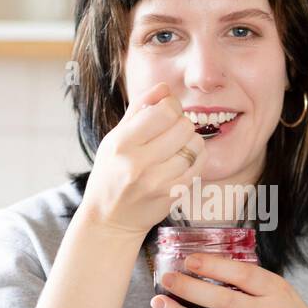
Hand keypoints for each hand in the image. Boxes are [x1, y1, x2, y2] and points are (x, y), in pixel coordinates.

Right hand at [78, 82, 205, 237]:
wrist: (109, 219)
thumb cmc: (111, 174)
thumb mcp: (115, 138)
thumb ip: (139, 110)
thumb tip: (163, 88)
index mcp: (121, 143)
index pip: (165, 110)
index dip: (171, 106)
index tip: (166, 112)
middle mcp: (138, 163)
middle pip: (183, 126)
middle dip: (181, 123)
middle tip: (171, 132)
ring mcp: (157, 181)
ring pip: (195, 145)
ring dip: (190, 142)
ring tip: (177, 147)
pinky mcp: (172, 195)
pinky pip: (199, 166)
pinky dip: (195, 159)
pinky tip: (181, 161)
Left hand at [149, 253, 307, 307]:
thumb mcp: (283, 295)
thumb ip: (253, 285)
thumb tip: (211, 266)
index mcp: (276, 290)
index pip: (242, 275)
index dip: (214, 267)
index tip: (190, 259)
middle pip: (222, 301)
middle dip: (189, 289)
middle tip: (166, 279)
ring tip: (158, 306)